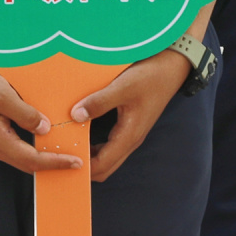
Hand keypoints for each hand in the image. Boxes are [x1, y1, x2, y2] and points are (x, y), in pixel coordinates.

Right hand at [0, 57, 81, 174]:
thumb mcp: (3, 96)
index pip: (33, 160)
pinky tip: (45, 138)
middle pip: (28, 164)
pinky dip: (34, 146)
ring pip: (23, 156)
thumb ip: (25, 114)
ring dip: (43, 157)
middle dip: (52, 165)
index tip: (76, 162)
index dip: (55, 163)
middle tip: (76, 163)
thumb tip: (45, 129)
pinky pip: (18, 145)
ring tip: (64, 153)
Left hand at [72, 50, 189, 182]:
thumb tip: (75, 115)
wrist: (172, 67)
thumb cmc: (150, 77)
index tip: (63, 162)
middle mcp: (130, 139)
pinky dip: (96, 145)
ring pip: (108, 156)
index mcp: (129, 135)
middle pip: (105, 167)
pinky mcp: (130, 124)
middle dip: (85, 167)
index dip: (83, 168)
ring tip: (69, 145)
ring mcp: (131, 133)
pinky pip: (110, 144)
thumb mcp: (122, 87)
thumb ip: (99, 102)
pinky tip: (83, 132)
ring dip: (90, 156)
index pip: (103, 165)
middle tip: (62, 157)